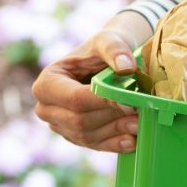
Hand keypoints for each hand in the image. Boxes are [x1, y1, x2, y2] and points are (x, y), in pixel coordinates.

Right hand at [32, 12, 150, 152]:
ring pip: (87, 136)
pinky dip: (114, 144)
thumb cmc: (101, 50)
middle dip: (111, 118)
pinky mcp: (75, 137)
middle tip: (140, 114)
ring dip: (115, 132)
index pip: (74, 99)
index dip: (102, 102)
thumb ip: (115, 49)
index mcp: (47, 83)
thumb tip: (126, 67)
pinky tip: (132, 140)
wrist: (104, 63)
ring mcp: (60, 126)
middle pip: (80, 121)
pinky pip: (94, 145)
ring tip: (140, 124)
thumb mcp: (107, 40)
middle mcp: (46, 108)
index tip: (129, 101)